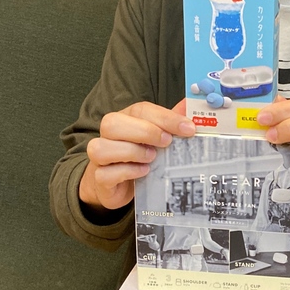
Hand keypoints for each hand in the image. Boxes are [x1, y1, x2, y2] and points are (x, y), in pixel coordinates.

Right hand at [80, 100, 194, 212]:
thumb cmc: (140, 157)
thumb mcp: (158, 138)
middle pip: (113, 123)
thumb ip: (171, 122)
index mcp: (125, 119)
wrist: (120, 185)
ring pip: (103, 147)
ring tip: (152, 157)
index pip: (140, 110)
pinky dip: (127, 172)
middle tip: (167, 142)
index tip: (188, 128)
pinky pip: (105, 173)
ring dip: (132, 152)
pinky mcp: (100, 178)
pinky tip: (143, 171)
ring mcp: (99, 156)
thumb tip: (190, 104)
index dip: (165, 118)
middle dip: (144, 131)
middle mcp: (108, 135)